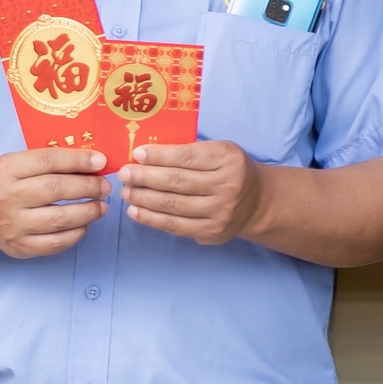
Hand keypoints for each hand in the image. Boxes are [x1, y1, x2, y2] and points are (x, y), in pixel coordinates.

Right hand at [0, 146, 111, 260]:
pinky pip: (55, 243)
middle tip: (105, 187)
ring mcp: (11, 225)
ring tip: (101, 206)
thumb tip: (93, 162)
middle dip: (88, 187)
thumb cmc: (5, 184)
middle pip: (55, 189)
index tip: (101, 161)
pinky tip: (85, 224)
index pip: (48, 161)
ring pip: (59, 219)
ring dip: (88, 212)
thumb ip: (48, 161)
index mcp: (5, 170)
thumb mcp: (16, 164)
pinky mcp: (19, 247)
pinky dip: (76, 233)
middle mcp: (5, 197)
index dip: (78, 160)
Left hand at [117, 139, 263, 246]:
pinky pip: (175, 225)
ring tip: (125, 192)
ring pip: (173, 205)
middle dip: (145, 177)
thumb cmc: (230, 170)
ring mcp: (220, 212)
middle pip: (177, 181)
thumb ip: (190, 151)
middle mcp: (227, 186)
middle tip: (124, 174)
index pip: (187, 157)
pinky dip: (151, 218)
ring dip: (143, 198)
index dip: (159, 156)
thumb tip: (145, 156)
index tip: (137, 154)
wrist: (257, 201)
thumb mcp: (220, 151)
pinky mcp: (212, 232)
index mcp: (228, 159)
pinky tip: (136, 210)